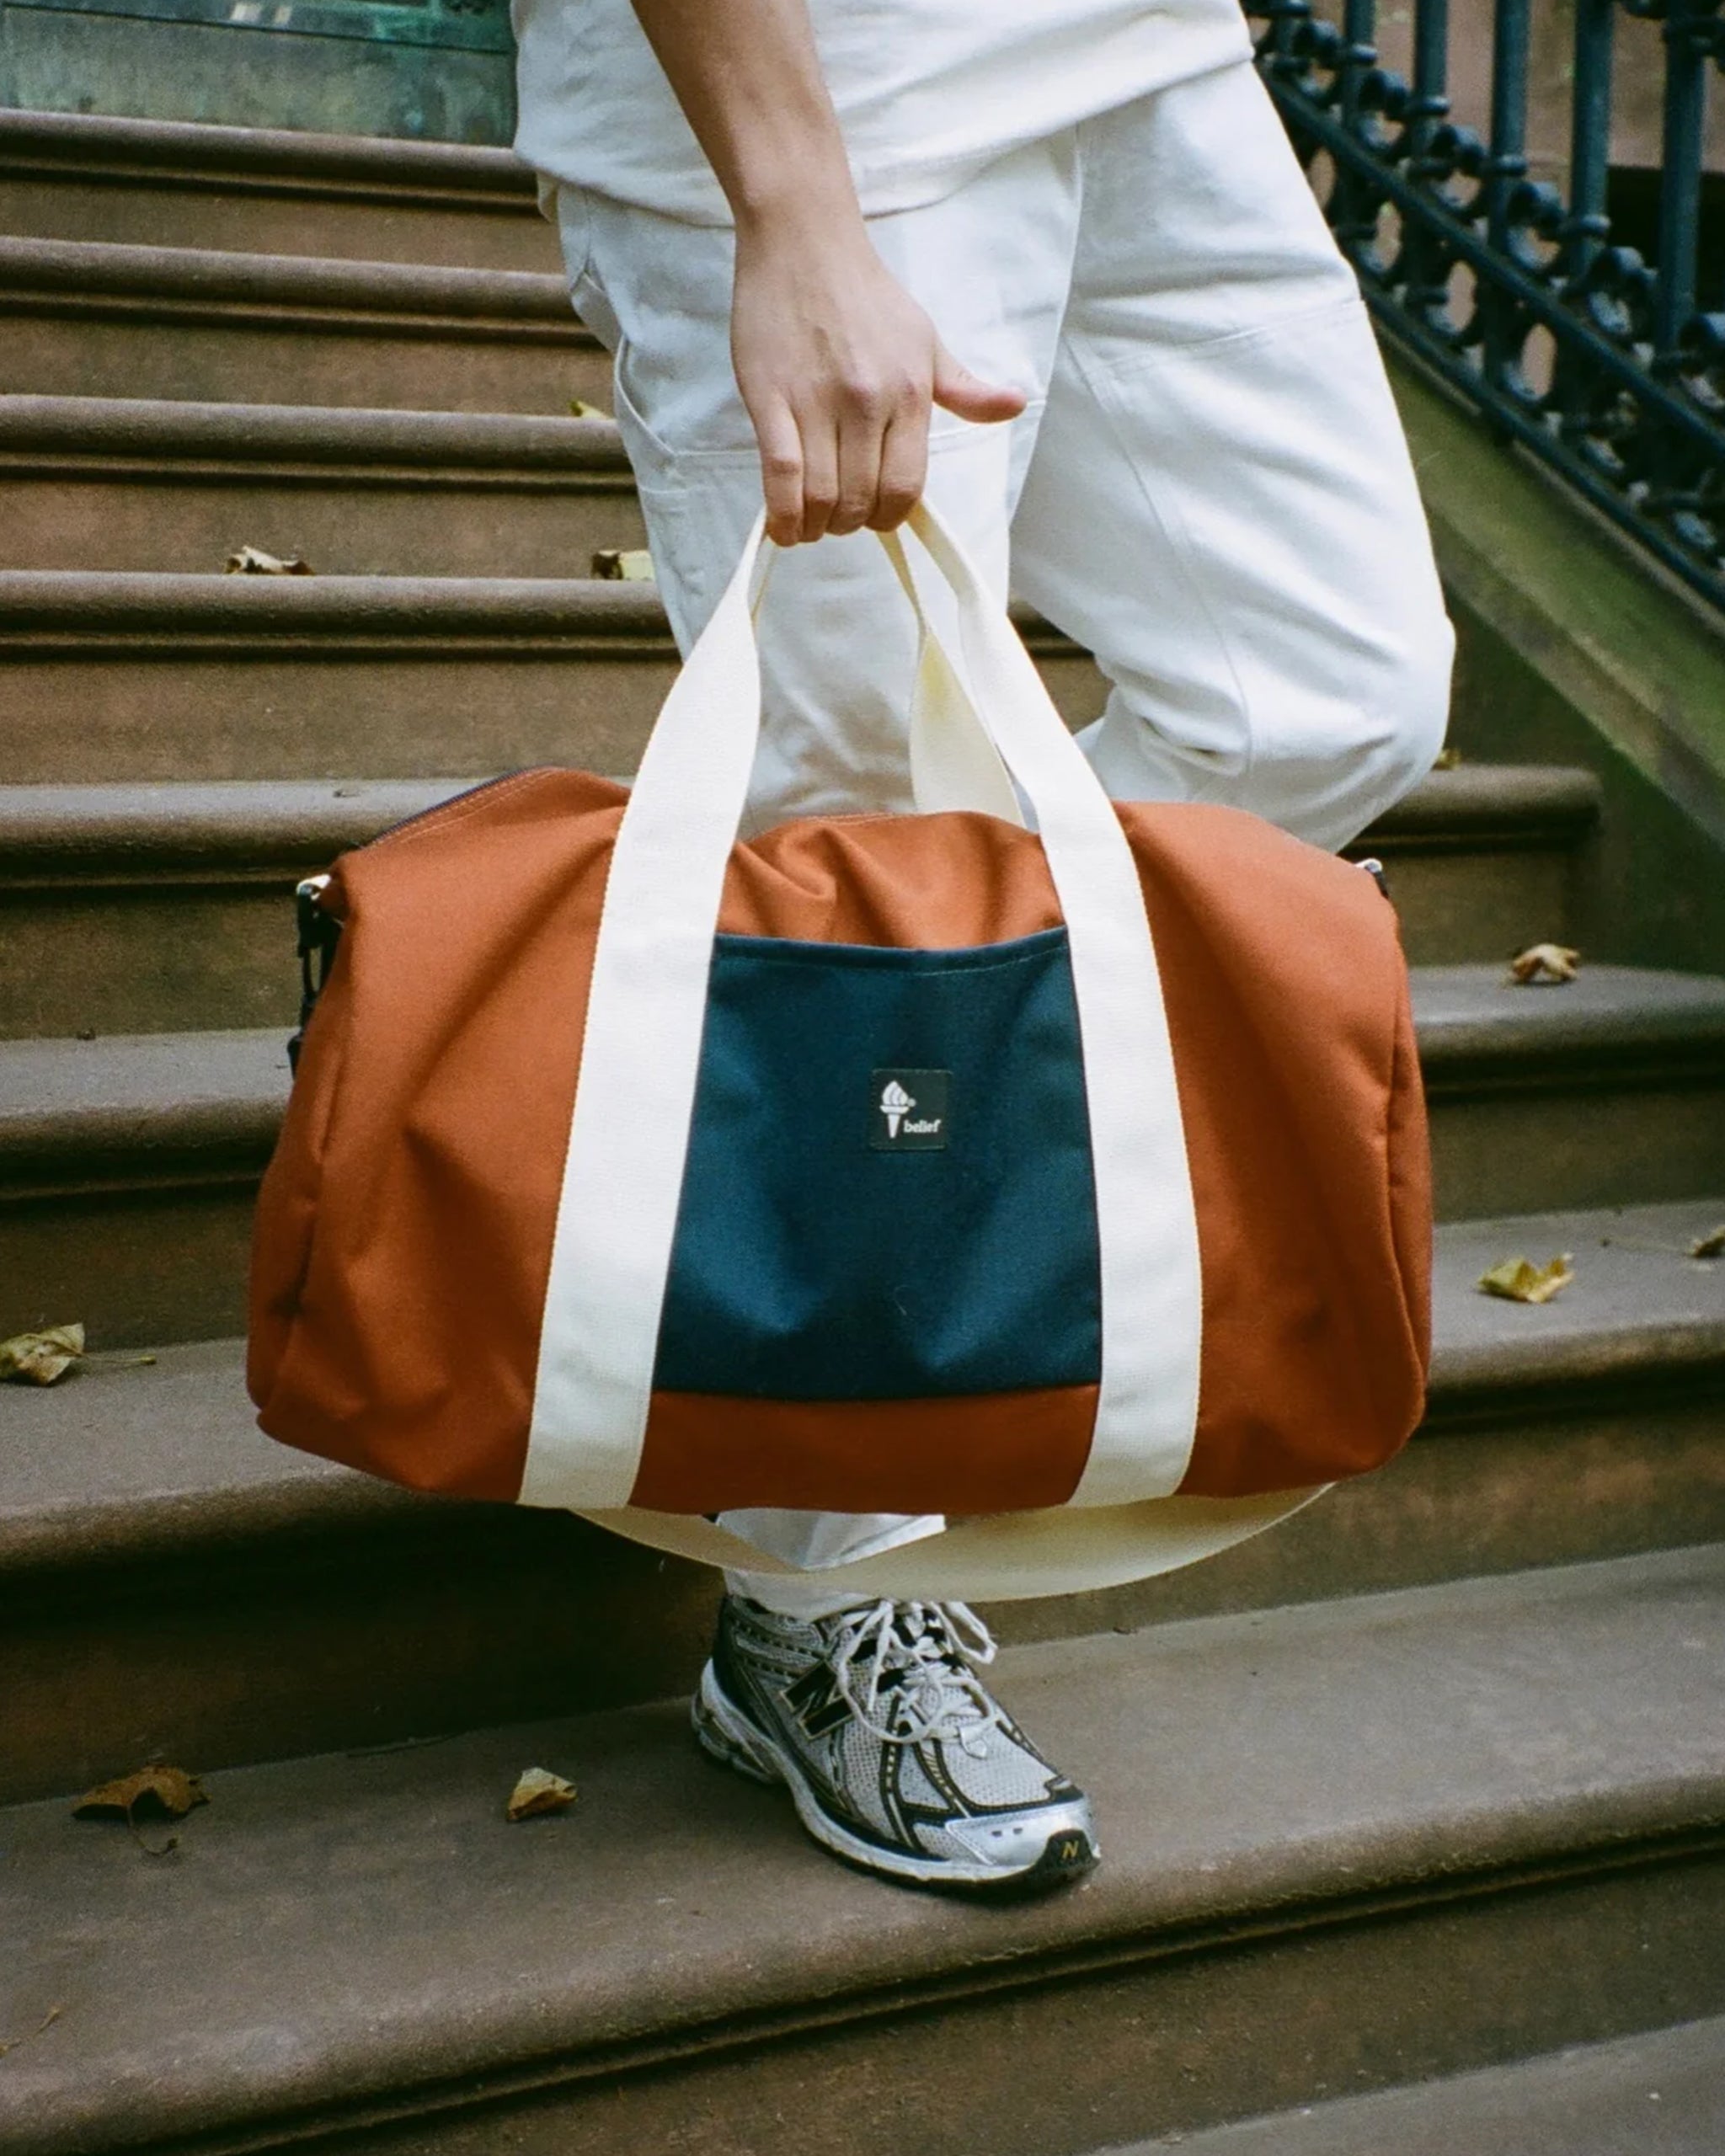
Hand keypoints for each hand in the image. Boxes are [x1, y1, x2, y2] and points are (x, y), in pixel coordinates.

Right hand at [731, 209, 1026, 546]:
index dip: (890, 517)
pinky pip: (780, 474)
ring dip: (813, 526)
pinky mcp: (770, 397)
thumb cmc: (865, 293)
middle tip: (836, 520)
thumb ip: (964, 387)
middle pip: (860, 500)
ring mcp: (817, 402)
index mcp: (909, 393)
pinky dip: (781, 514)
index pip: (906, 486)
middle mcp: (868, 402)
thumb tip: (1014, 406)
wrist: (804, 241)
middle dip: (848, 524)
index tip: (875, 518)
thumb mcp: (925, 340)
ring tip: (807, 524)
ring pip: (820, 496)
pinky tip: (781, 528)